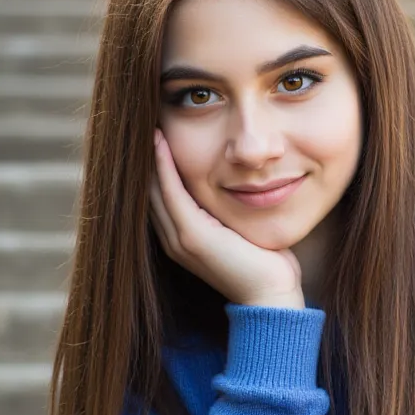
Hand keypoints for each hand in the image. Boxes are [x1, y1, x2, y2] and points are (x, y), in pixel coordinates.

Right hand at [148, 128, 305, 308]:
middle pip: (148, 188)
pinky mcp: (191, 236)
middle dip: (145, 155)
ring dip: (149, 154)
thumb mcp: (240, 229)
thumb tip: (239, 184)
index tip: (155, 131)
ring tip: (146, 121)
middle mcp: (173, 240)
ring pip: (153, 187)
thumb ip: (228, 210)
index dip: (154, 163)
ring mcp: (179, 239)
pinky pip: (170, 191)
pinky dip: (163, 164)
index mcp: (183, 238)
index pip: (160, 193)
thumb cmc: (265, 265)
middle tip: (143, 118)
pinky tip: (159, 139)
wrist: (271, 296)